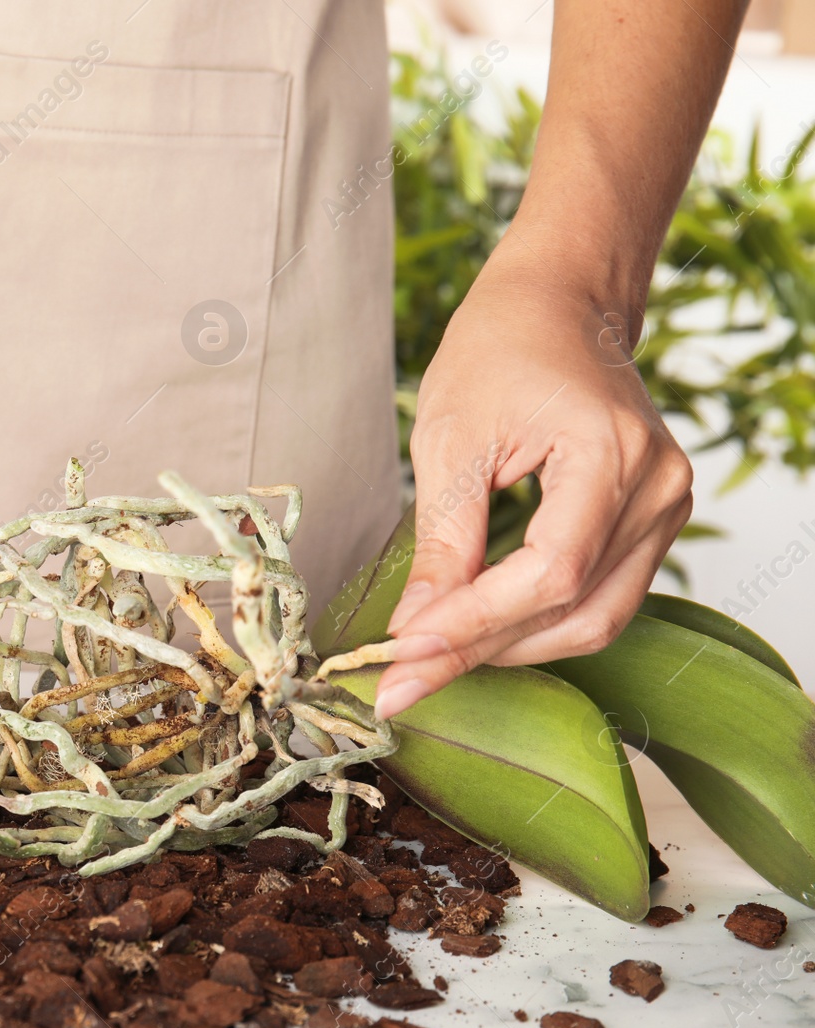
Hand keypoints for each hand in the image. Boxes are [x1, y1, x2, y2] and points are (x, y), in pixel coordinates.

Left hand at [375, 255, 692, 718]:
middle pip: (575, 609)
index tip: (403, 652)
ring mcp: (666, 507)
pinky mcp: (652, 522)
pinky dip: (536, 624)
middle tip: (401, 680)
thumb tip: (413, 632)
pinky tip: (476, 631)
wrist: (556, 306)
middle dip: (481, 651)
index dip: (474, 623)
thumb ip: (443, 541)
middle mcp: (657, 486)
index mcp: (612, 452)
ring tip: (429, 661)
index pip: (550, 571)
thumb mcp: (449, 440)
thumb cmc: (498, 351)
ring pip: (594, 619)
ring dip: (509, 648)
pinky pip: (602, 598)